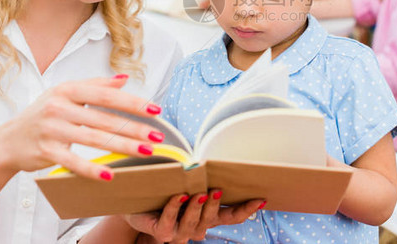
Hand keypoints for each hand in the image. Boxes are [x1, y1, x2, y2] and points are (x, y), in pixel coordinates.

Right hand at [0, 75, 162, 179]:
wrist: (8, 141)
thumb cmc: (42, 115)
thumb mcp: (64, 94)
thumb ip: (94, 86)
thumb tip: (124, 78)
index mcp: (67, 90)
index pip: (106, 96)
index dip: (132, 103)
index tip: (155, 111)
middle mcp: (58, 107)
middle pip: (104, 119)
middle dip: (134, 128)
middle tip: (158, 137)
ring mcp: (51, 129)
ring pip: (95, 139)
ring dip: (123, 146)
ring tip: (146, 152)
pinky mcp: (45, 151)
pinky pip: (74, 162)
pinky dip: (92, 169)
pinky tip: (111, 175)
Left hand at [125, 190, 265, 242]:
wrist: (136, 205)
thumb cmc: (166, 191)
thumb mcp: (189, 184)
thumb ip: (204, 180)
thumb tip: (220, 163)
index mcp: (206, 217)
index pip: (231, 217)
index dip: (246, 210)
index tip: (260, 199)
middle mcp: (195, 228)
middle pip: (211, 220)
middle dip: (215, 205)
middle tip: (218, 189)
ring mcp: (178, 233)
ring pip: (192, 224)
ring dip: (197, 208)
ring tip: (200, 192)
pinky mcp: (160, 232)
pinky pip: (169, 221)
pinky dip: (175, 207)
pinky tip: (178, 195)